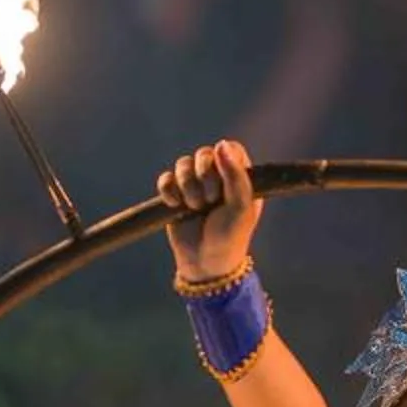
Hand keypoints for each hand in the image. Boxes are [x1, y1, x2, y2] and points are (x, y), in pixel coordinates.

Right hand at [158, 138, 262, 284]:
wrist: (205, 263)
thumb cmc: (230, 236)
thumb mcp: (240, 207)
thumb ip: (235, 175)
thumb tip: (221, 144)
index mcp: (239, 177)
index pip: (230, 148)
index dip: (224, 159)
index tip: (224, 179)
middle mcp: (217, 177)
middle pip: (204, 154)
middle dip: (204, 176)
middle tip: (211, 200)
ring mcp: (194, 186)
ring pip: (183, 164)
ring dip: (187, 185)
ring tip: (194, 207)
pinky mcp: (174, 196)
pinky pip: (165, 179)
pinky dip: (168, 190)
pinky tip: (175, 205)